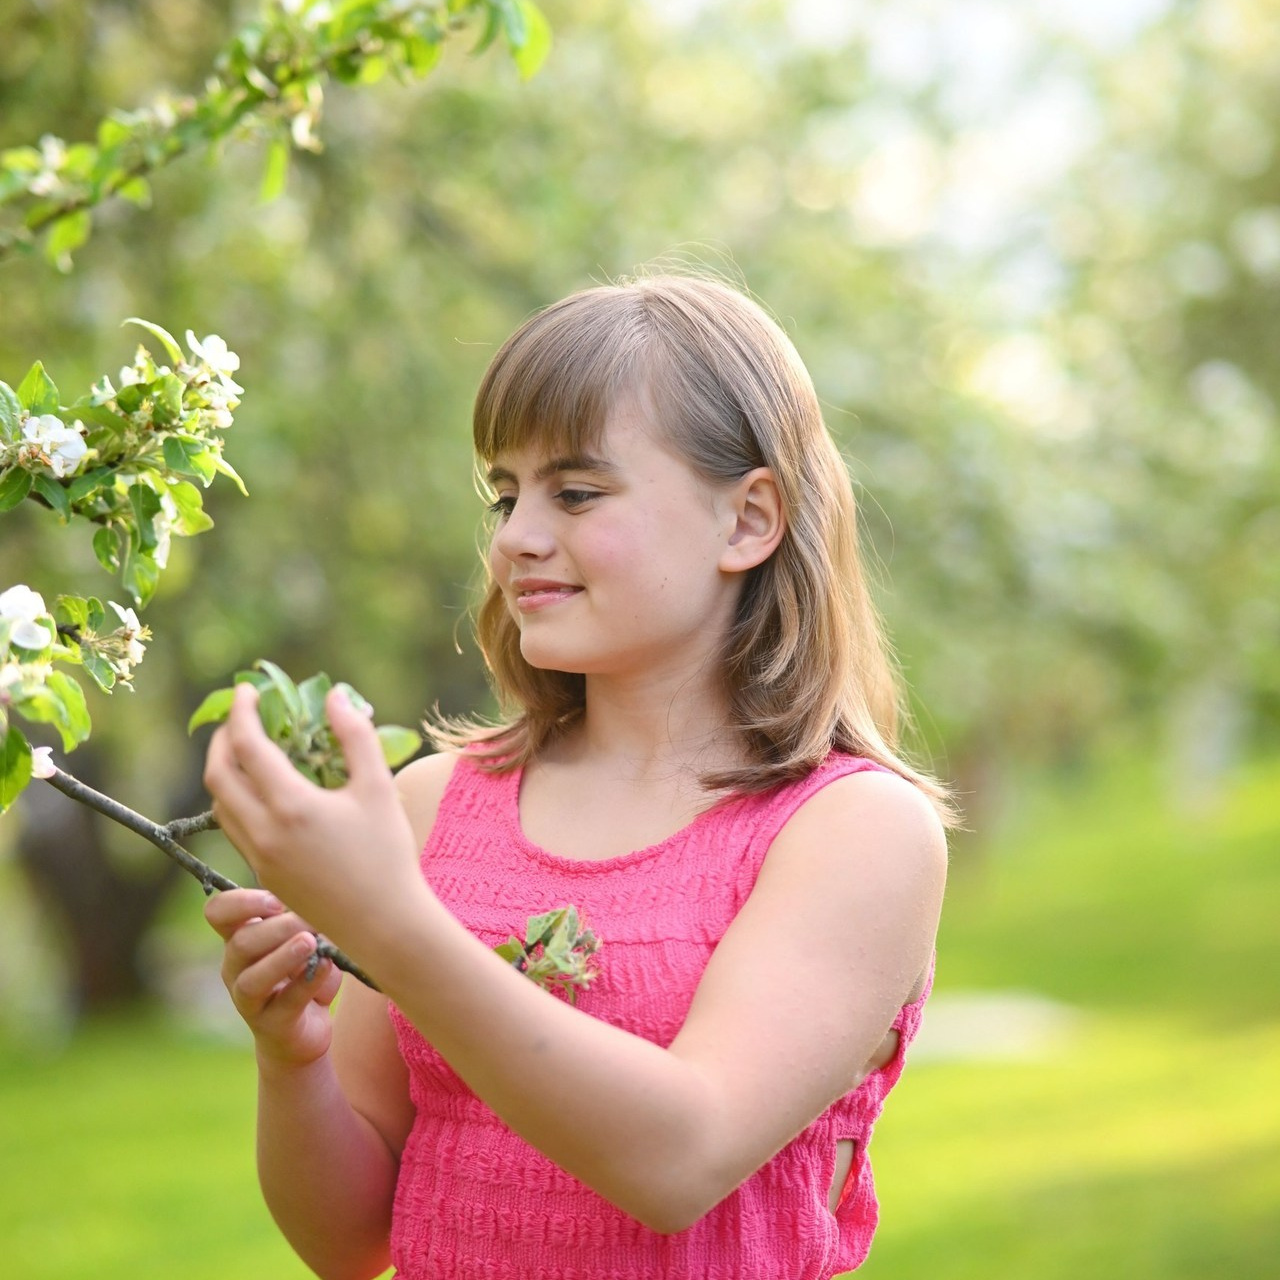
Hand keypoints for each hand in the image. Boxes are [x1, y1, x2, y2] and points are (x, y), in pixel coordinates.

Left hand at [203, 683, 424, 953]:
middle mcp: (264, 831)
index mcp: (291, 806)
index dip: (243, 712)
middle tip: (242, 716)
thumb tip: (335, 696)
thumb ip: (355, 736)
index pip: (247, 746)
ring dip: (225, 770)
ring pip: (220, 804)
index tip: (249, 689)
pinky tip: (263, 790)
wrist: (384, 924)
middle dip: (223, 738)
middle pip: (218, 774)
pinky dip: (236, 799)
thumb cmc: (388, 853)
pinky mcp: (264, 874)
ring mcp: (259, 856)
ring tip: (249, 749)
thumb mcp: (378, 787)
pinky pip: (234, 827)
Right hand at [205, 888, 341, 1066]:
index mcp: (238, 938)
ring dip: (282, 957)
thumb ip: (305, 921)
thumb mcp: (303, 939)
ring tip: (309, 942)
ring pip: (252, 979)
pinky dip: (307, 982)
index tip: (276, 900)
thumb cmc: (303, 972)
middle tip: (308, 920)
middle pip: (240, 943)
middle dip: (276, 927)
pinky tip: (326, 965)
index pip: (218, 913)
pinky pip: (286, 1002)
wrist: (304, 1032)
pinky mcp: (271, 1024)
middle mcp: (235, 968)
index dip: (241, 902)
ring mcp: (248, 1000)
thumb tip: (322, 904)